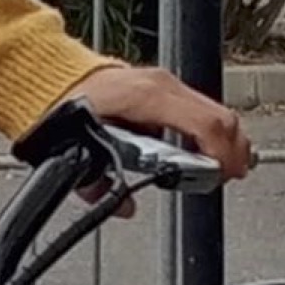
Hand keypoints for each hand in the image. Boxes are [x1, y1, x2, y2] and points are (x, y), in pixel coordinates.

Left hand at [69, 56, 252, 183]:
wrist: (51, 78)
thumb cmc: (63, 106)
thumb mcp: (78, 147)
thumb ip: (99, 183)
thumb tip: (126, 206)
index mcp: (144, 98)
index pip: (204, 123)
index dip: (222, 152)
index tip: (222, 175)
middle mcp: (160, 85)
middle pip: (218, 116)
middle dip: (232, 150)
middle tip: (230, 176)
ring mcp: (163, 82)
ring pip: (214, 110)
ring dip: (226, 141)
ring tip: (224, 167)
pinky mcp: (162, 85)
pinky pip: (201, 107)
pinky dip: (212, 130)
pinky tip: (207, 150)